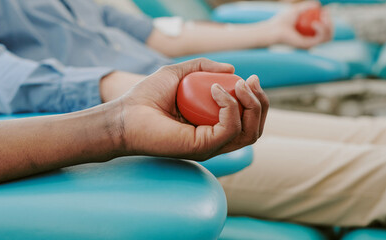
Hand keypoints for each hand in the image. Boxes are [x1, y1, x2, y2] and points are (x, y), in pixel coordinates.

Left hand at [112, 59, 268, 160]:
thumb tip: (231, 69)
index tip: (251, 78)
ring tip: (240, 84)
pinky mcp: (202, 147)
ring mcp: (209, 146)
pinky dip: (230, 107)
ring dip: (252, 104)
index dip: (256, 100)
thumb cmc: (145, 97)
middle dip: (261, 103)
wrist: (125, 114)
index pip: (248, 120)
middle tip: (251, 81)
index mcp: (211, 127)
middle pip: (255, 128)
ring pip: (249, 132)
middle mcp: (214, 140)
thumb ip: (202, 67)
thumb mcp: (177, 73)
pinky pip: (229, 129)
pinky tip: (216, 90)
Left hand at [268, 1, 332, 48]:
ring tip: (323, 17)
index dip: (329, 20)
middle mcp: (311, 41)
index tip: (325, 11)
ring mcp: (310, 44)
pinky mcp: (308, 46)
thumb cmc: (282, 20)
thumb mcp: (297, 10)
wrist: (273, 29)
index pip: (325, 29)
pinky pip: (320, 38)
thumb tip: (318, 4)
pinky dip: (321, 29)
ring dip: (329, 26)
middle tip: (326, 13)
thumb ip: (307, 7)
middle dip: (331, 23)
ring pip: (328, 37)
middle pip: (329, 34)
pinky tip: (315, 23)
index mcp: (310, 35)